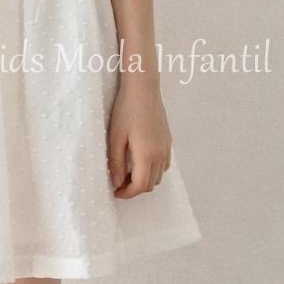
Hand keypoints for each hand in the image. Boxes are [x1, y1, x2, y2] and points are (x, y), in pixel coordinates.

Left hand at [107, 80, 172, 197]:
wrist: (143, 89)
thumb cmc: (126, 110)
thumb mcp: (115, 137)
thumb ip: (116, 162)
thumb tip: (116, 182)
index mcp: (147, 154)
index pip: (141, 186)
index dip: (127, 193)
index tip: (115, 191)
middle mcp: (161, 154)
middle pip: (151, 184)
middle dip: (134, 188)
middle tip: (118, 183)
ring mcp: (167, 148)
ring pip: (158, 176)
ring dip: (144, 180)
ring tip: (127, 172)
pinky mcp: (168, 141)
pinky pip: (163, 165)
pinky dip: (152, 170)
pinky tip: (139, 161)